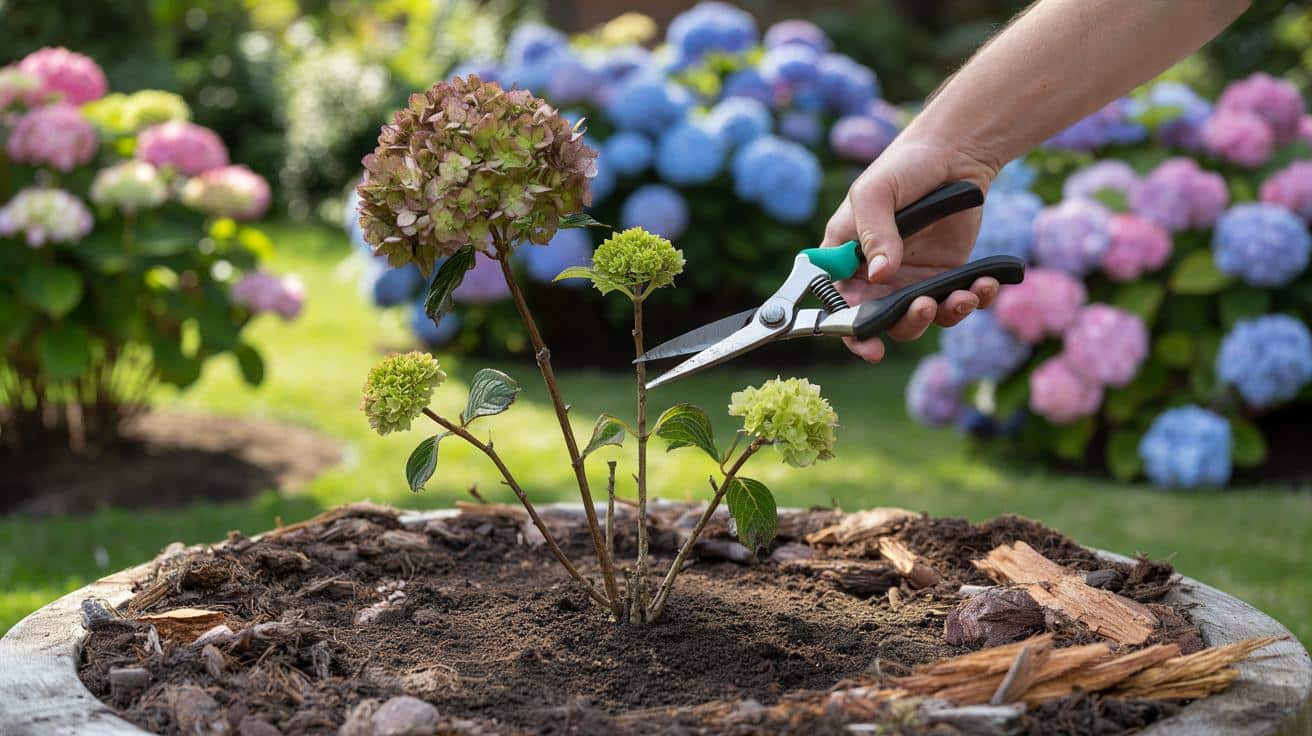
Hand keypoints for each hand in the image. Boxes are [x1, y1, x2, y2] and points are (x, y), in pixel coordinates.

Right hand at [822, 137, 1000, 361]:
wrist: (953, 156)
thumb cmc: (903, 168)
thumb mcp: (876, 193)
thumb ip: (874, 232)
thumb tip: (881, 274)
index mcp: (847, 259)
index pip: (838, 304)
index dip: (848, 330)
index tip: (869, 345)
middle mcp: (877, 277)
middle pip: (882, 321)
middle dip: (905, 324)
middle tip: (923, 307)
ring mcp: (912, 280)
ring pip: (922, 318)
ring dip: (942, 315)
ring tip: (962, 296)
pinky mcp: (946, 277)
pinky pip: (957, 301)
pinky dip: (973, 300)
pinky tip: (984, 284)